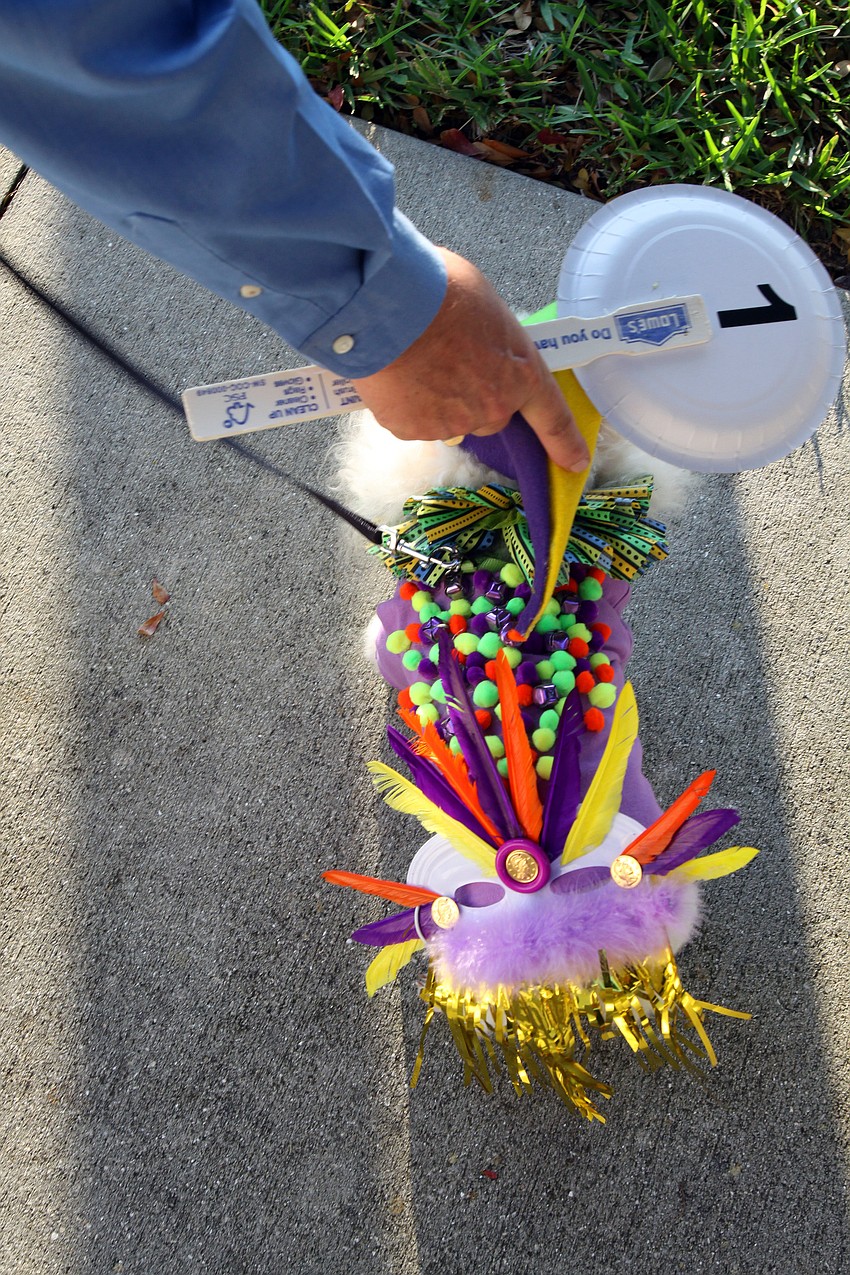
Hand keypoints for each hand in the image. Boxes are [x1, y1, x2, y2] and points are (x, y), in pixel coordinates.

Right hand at [349, 248, 589, 472]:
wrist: (386, 303)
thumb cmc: (441, 290)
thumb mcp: (488, 305)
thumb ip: (493, 340)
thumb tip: (481, 342)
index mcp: (520, 374)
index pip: (552, 417)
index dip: (564, 442)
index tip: (575, 461)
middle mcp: (491, 407)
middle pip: (490, 415)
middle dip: (475, 397)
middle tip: (451, 363)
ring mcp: (451, 422)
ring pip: (448, 418)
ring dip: (436, 398)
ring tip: (415, 361)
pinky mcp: (411, 429)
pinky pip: (412, 421)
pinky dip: (404, 403)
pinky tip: (396, 373)